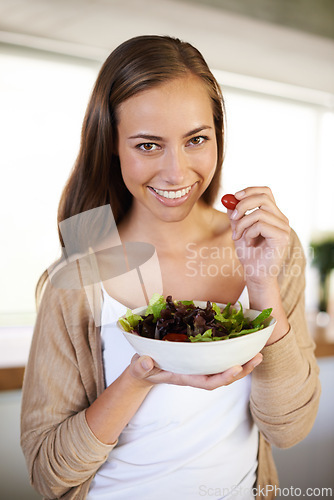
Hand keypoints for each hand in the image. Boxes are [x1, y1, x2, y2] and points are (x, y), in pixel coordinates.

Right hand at [128, 352, 262, 390]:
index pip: (207, 381)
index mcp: (184, 376)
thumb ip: (141, 367)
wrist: (144, 370)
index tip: (237, 368)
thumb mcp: (139, 368)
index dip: (223, 377)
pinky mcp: (199, 359)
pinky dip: (232, 354)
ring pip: (223, 368)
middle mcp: (195, 373)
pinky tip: (243, 346)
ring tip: (258, 353)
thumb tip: (147, 362)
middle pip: (222, 376)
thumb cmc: (143, 369)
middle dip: (241, 370)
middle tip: (258, 357)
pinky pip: (218, 359)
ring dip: (242, 363)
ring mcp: (198, 367)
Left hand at [228, 186, 289, 286]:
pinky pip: (260, 225)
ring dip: (243, 224)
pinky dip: (249, 233)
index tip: (235, 196)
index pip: (265, 192)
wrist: (255, 273)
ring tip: (238, 237)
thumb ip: (236, 216)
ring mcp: (284, 228)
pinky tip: (249, 243)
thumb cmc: (249, 254)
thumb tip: (228, 200)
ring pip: (259, 213)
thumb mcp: (239, 230)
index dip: (250, 190)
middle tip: (232, 217)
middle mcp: (281, 219)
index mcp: (273, 215)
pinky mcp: (282, 237)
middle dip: (242, 205)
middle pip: (263, 198)